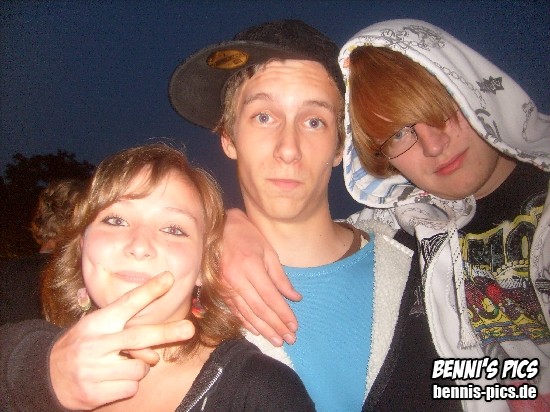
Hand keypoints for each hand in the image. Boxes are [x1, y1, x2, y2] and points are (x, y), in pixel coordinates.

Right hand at [49, 271, 194, 409]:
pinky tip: (111, 381)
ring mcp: (93, 369)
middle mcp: (95, 344)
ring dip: (139, 368)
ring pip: (139, 368)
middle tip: (189, 328)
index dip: (149, 291)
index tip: (169, 278)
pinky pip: (130, 388)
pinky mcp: (93, 393)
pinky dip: (128, 385)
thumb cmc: (82, 346)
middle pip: (139, 336)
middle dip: (167, 332)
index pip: (127, 303)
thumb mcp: (96, 327)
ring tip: (120, 365)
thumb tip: (156, 350)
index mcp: (97, 323)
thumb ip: (124, 331)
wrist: (46, 375)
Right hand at [221, 208, 300, 346]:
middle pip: (259, 308)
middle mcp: (235, 279)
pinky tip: (257, 331)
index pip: (270, 297)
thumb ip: (281, 277)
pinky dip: (247, 322)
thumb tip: (295, 298)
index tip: (295, 326)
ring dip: (263, 329)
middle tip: (290, 339)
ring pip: (246, 313)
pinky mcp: (219, 289)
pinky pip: (235, 310)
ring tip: (277, 341)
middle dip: (276, 326)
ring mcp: (225, 286)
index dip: (283, 313)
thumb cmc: (248, 236)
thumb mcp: (269, 251)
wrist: (220, 228)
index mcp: (250, 266)